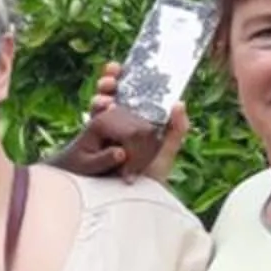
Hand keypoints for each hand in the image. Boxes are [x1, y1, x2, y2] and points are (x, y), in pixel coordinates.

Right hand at [73, 62, 188, 180]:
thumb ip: (176, 131)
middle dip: (108, 82)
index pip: (132, 91)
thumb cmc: (150, 180)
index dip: (126, 76)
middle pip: (112, 94)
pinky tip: (99, 109)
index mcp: (139, 119)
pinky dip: (94, 112)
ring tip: (104, 97)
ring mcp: (104, 133)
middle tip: (110, 79)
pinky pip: (91, 123)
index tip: (121, 67)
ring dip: (100, 96)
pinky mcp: (92, 145)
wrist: (130, 203)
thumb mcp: (166, 154)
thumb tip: (180, 102)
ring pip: (98, 105)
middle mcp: (120, 122)